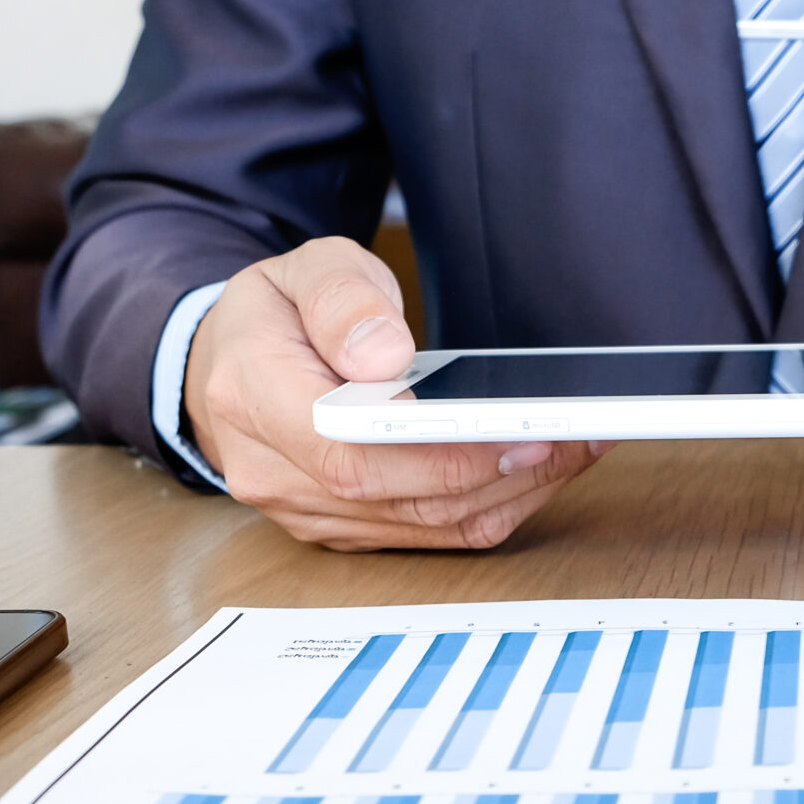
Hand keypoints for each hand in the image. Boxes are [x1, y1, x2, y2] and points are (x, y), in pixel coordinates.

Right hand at [182, 237, 605, 550]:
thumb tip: (384, 355)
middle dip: (496, 473)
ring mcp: (306, 511)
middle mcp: (272, 472)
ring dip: (510, 493)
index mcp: (253, 397)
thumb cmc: (273, 316)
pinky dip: (491, 505)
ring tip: (578, 447)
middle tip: (573, 436)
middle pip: (397, 499)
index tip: (516, 433)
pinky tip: (539, 468)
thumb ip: (342, 299)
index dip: (439, 455)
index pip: (350, 451)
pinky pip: (427, 535)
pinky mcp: (342, 529)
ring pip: (422, 526)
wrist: (225, 367)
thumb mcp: (302, 269)